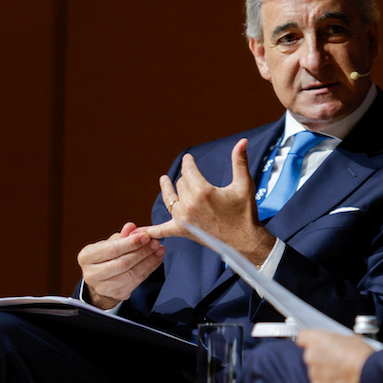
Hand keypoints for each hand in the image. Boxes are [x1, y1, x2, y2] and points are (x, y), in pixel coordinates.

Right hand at [78, 222, 164, 309]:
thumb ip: (121, 236)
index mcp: (86, 257)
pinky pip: (137, 281)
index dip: (131, 243)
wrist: (101, 280)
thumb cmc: (105, 257)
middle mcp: (92, 274)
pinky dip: (149, 269)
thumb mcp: (108, 244)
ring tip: (159, 250)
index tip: (146, 236)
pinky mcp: (117, 294)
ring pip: (131, 274)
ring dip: (149, 261)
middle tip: (156, 243)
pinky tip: (156, 259)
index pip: (112, 250)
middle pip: (122, 263)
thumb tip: (131, 227)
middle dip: (142, 252)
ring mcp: (104, 287)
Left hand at [146, 139, 276, 265]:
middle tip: (194, 178)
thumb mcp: (244, 185)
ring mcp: (184, 219)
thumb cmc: (245, 213)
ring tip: (164, 181)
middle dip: (187, 178)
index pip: (188, 170)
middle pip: (180, 183)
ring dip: (167, 190)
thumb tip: (242, 141)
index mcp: (203, 191)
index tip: (188, 159)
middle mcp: (190, 204)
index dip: (188, 162)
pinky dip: (150, 230)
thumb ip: (240, 161)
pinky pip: (162, 230)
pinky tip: (137, 231)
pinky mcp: (182, 231)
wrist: (245, 241)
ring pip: (170, 198)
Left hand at [297, 329, 374, 382]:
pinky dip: (327, 382)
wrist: (368, 375)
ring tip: (340, 370)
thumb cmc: (362, 356)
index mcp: (317, 340)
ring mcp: (314, 373)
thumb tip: (333, 343)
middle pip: (310, 354)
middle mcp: (312, 356)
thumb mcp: (348, 338)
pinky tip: (340, 379)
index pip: (302, 337)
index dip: (309, 340)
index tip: (313, 342)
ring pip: (315, 370)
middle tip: (335, 357)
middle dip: (320, 356)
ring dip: (323, 370)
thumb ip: (334, 340)